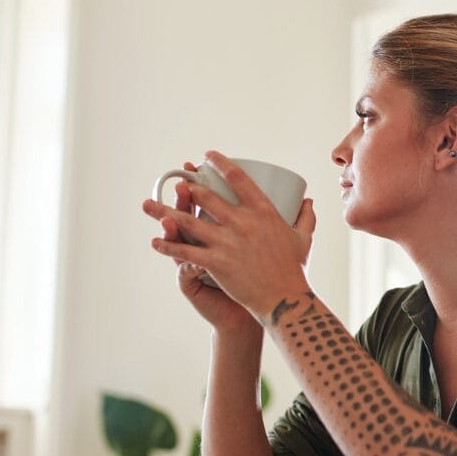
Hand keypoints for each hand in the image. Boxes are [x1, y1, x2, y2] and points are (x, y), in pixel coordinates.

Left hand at [144, 151, 316, 321]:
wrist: (285, 299)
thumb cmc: (294, 269)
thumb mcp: (302, 239)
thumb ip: (305, 217)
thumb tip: (308, 200)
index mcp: (263, 211)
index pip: (238, 178)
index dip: (220, 163)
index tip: (207, 156)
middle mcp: (243, 222)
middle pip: (207, 197)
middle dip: (188, 187)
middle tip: (177, 184)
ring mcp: (228, 242)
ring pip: (189, 222)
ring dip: (165, 212)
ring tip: (149, 205)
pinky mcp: (216, 262)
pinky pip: (186, 252)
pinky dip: (168, 246)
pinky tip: (155, 242)